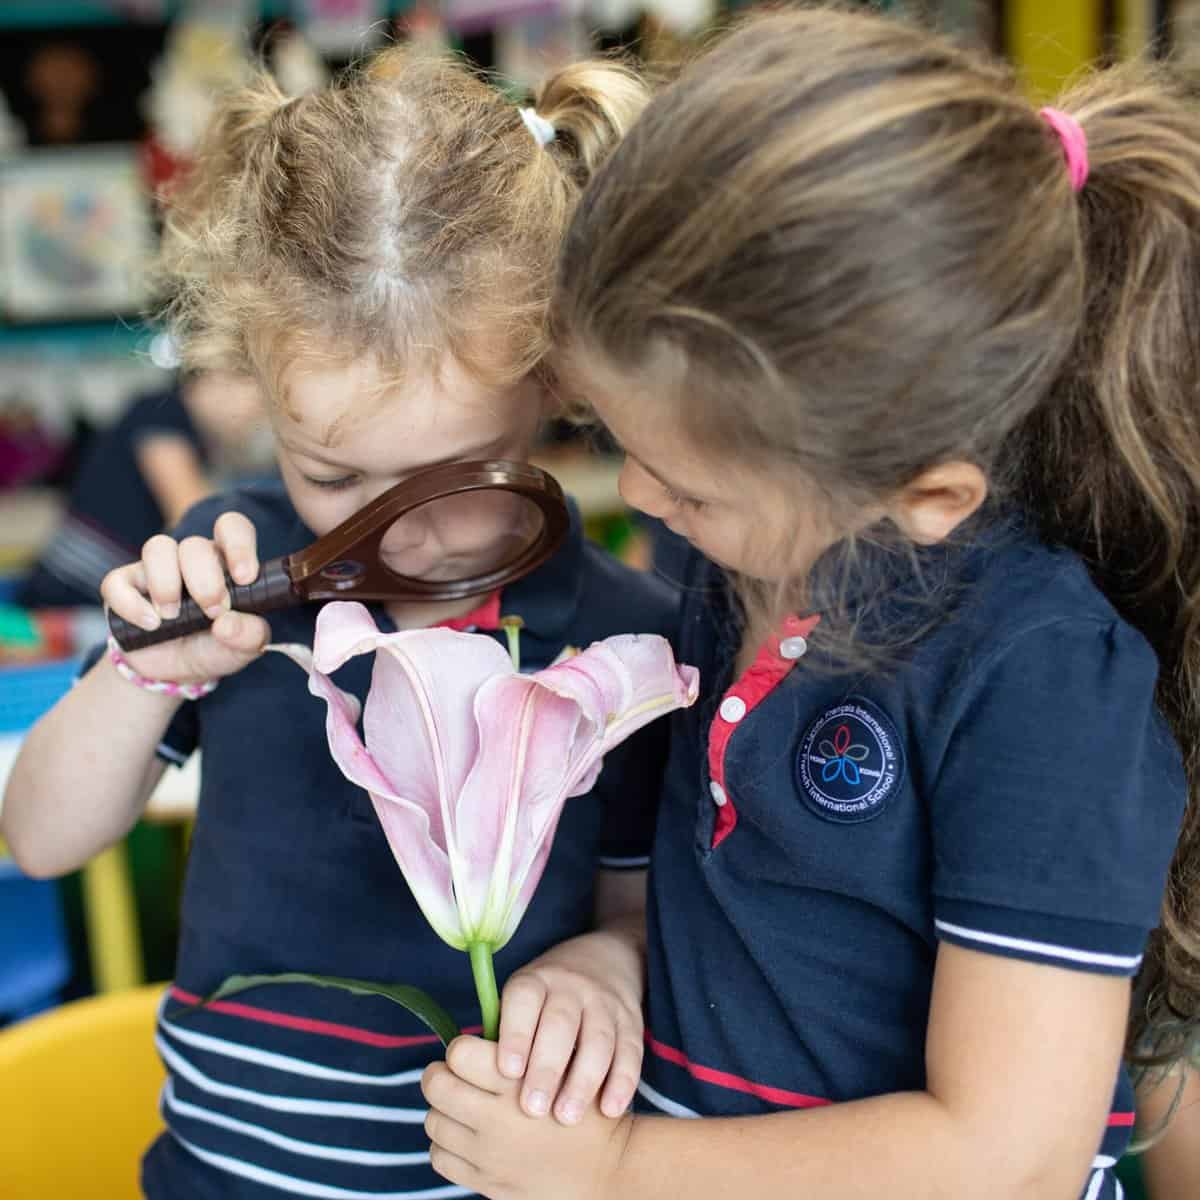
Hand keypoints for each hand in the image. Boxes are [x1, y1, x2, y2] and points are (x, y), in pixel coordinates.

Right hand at [101, 512, 269, 684]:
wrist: (177, 672)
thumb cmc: (216, 647)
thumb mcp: (243, 647)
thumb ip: (249, 635)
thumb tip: (227, 624)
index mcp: (226, 562)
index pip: (233, 528)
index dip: (239, 545)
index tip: (244, 578)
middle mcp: (192, 559)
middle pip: (195, 545)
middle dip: (206, 581)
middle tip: (212, 611)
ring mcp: (156, 569)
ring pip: (157, 548)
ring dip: (167, 584)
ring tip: (173, 617)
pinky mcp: (123, 586)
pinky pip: (117, 582)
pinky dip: (131, 604)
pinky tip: (150, 624)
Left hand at [423, 1036, 632, 1199]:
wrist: (609, 1169)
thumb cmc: (586, 1105)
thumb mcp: (563, 1064)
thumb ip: (518, 1050)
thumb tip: (470, 1044)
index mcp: (517, 1082)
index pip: (459, 1053)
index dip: (460, 1048)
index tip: (468, 1052)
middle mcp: (498, 1119)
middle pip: (437, 1085)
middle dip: (439, 1074)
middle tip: (451, 1073)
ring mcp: (490, 1156)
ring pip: (433, 1121)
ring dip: (443, 1109)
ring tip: (461, 1104)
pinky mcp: (487, 1184)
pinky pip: (440, 1158)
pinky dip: (446, 1143)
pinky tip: (466, 1135)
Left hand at [494, 928, 643, 1123]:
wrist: (606, 961)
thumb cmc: (547, 997)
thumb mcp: (523, 999)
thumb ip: (505, 1032)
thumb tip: (470, 1080)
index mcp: (536, 981)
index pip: (524, 999)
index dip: (515, 1034)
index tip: (505, 1072)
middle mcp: (571, 988)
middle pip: (560, 1024)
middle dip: (546, 1068)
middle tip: (532, 1108)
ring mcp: (604, 1004)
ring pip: (598, 1040)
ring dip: (582, 1080)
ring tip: (565, 1117)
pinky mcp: (631, 1022)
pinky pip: (630, 1052)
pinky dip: (622, 1082)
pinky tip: (609, 1110)